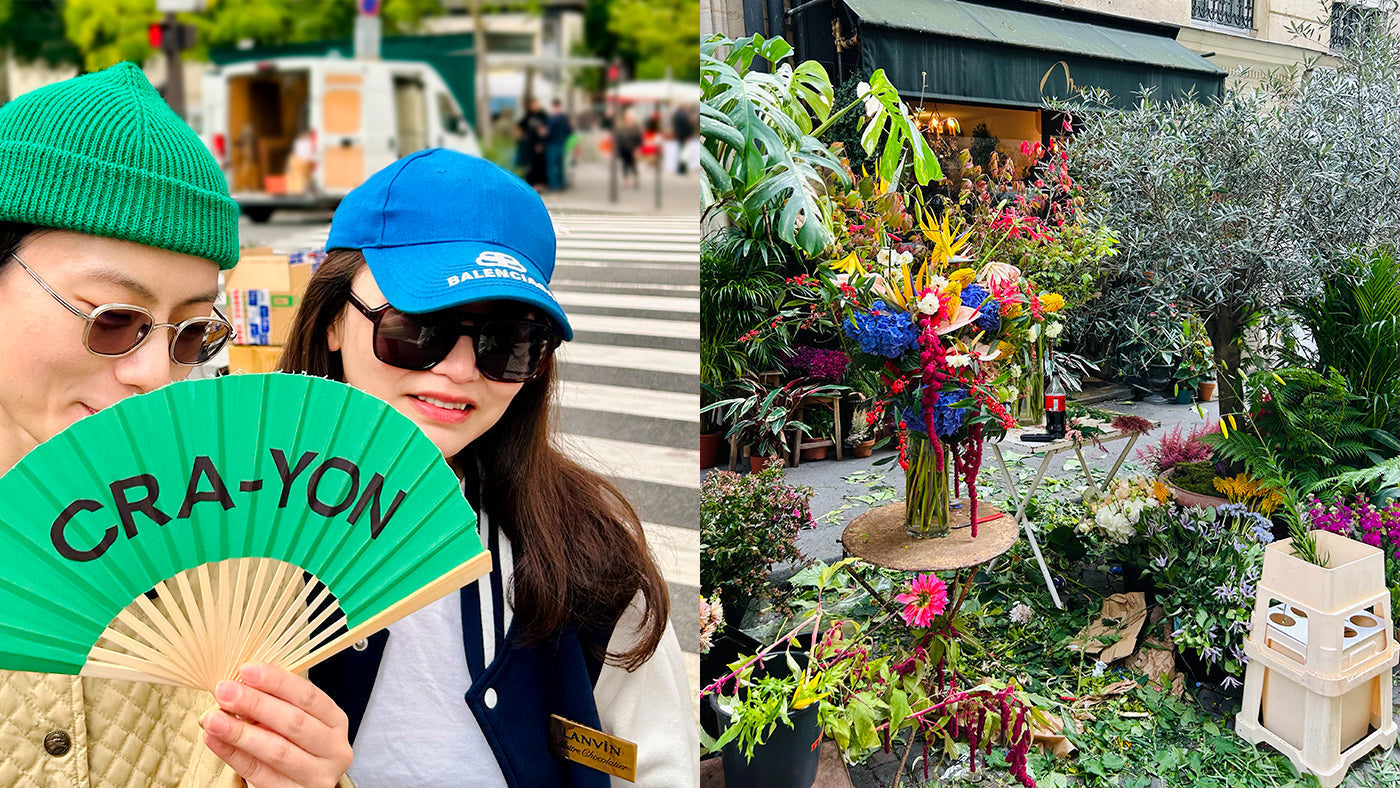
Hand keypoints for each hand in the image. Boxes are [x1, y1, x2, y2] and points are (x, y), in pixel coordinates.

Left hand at [201, 662, 352, 787]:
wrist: (298, 783)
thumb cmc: (294, 744)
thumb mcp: (294, 720)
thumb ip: (274, 704)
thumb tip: (238, 686)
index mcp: (335, 721)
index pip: (309, 696)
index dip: (278, 681)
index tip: (246, 670)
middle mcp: (334, 749)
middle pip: (294, 723)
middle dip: (256, 704)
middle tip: (225, 691)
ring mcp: (317, 776)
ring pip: (278, 751)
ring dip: (241, 732)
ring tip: (213, 718)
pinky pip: (260, 775)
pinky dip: (234, 756)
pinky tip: (215, 740)